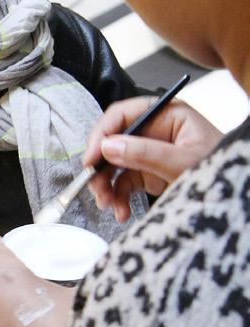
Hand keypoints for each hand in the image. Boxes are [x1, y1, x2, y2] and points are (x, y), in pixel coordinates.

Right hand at [84, 97, 221, 220]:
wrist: (235, 200)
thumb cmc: (219, 172)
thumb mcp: (181, 162)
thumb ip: (145, 153)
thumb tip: (108, 146)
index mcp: (167, 114)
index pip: (124, 115)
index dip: (102, 134)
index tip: (90, 158)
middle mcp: (154, 130)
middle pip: (114, 140)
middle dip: (101, 166)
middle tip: (94, 187)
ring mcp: (150, 153)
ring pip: (114, 164)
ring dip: (106, 185)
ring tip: (108, 204)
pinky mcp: (148, 174)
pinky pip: (123, 183)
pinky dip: (118, 198)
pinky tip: (120, 211)